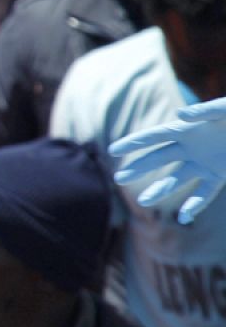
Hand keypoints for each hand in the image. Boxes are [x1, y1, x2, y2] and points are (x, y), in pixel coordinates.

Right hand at [110, 98, 225, 224]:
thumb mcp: (224, 109)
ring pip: (176, 179)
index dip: (133, 143)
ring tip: (145, 201)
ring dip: (160, 189)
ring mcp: (204, 163)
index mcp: (188, 129)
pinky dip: (195, 204)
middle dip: (138, 169)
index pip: (154, 137)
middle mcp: (191, 147)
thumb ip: (204, 111)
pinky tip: (186, 216)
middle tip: (118, 179)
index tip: (112, 150)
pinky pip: (204, 193)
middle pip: (158, 159)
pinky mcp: (219, 175)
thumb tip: (179, 116)